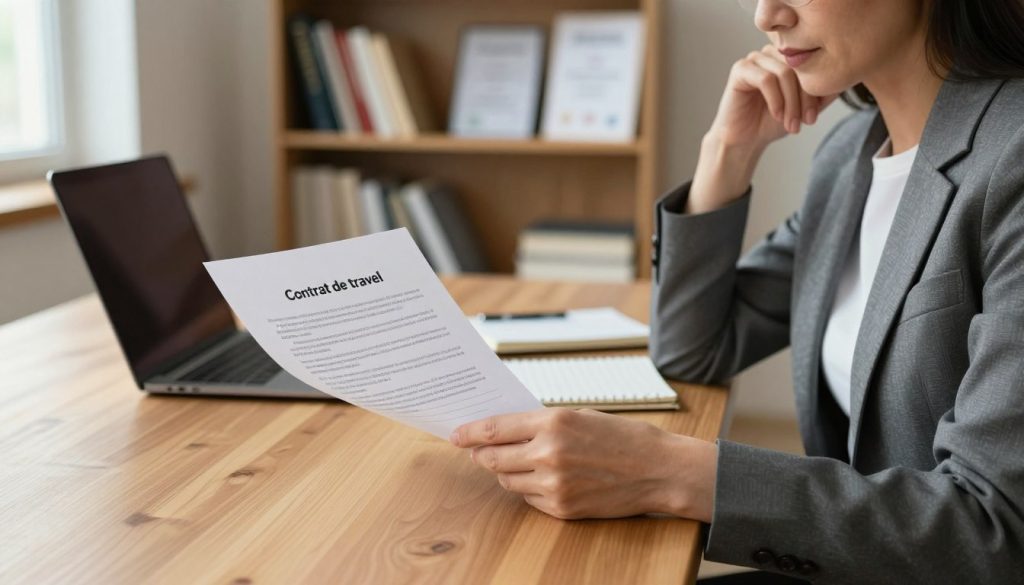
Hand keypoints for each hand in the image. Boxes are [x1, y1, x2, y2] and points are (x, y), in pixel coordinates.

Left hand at [449, 408, 717, 521]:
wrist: (658, 470)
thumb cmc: (623, 437)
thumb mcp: (580, 416)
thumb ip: (542, 423)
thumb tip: (505, 430)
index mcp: (553, 422)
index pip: (495, 428)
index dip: (470, 432)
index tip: (456, 434)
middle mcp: (548, 453)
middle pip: (493, 458)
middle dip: (482, 454)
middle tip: (478, 450)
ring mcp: (554, 484)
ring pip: (507, 480)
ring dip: (505, 471)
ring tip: (516, 462)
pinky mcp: (562, 508)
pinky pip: (529, 498)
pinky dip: (529, 488)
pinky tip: (542, 478)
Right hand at [688, 44, 839, 213]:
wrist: (745, 140)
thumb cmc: (772, 122)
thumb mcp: (805, 107)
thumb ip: (823, 93)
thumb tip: (845, 79)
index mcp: (787, 58)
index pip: (812, 64)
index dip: (816, 90)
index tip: (813, 118)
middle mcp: (771, 53)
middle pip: (799, 67)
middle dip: (805, 98)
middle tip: (806, 122)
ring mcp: (755, 59)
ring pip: (784, 72)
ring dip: (791, 102)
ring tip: (790, 123)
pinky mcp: (740, 69)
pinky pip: (766, 79)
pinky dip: (775, 100)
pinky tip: (776, 115)